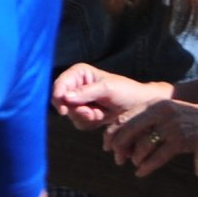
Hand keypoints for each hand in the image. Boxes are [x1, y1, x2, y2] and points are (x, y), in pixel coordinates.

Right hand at [52, 64, 167, 131]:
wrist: (139, 106)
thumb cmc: (126, 91)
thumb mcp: (107, 89)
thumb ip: (86, 92)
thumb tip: (66, 97)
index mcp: (79, 73)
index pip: (60, 84)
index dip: (58, 96)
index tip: (63, 109)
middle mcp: (76, 86)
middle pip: (62, 102)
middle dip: (77, 110)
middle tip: (92, 113)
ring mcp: (80, 101)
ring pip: (70, 114)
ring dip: (85, 117)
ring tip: (100, 113)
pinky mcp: (85, 114)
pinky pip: (79, 122)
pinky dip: (90, 123)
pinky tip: (101, 117)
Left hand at [103, 96, 197, 173]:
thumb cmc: (185, 120)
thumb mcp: (164, 112)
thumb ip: (144, 120)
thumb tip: (117, 135)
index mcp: (153, 104)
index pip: (123, 118)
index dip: (112, 134)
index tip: (107, 146)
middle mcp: (160, 112)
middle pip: (128, 132)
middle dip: (119, 148)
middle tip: (117, 160)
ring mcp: (170, 126)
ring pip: (142, 147)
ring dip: (135, 159)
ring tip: (135, 164)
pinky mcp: (180, 141)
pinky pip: (156, 158)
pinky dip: (146, 167)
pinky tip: (141, 173)